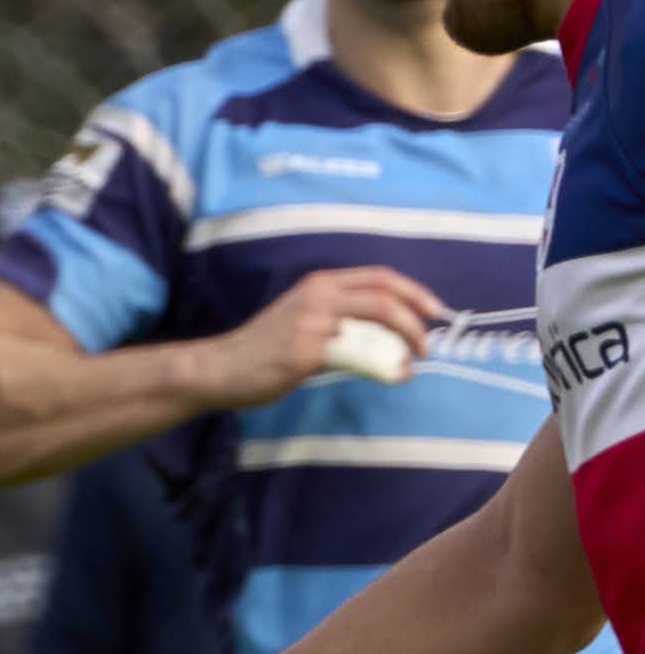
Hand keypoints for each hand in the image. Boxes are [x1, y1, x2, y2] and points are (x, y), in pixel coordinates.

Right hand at [207, 266, 441, 407]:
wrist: (219, 368)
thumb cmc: (262, 349)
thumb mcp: (302, 320)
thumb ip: (339, 321)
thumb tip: (386, 339)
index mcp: (319, 284)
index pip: (379, 277)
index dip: (414, 292)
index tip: (434, 311)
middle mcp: (318, 296)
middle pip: (384, 296)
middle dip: (415, 319)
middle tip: (427, 342)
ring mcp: (312, 322)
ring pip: (376, 322)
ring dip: (404, 342)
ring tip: (412, 361)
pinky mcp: (306, 351)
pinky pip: (359, 355)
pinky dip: (384, 365)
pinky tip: (394, 376)